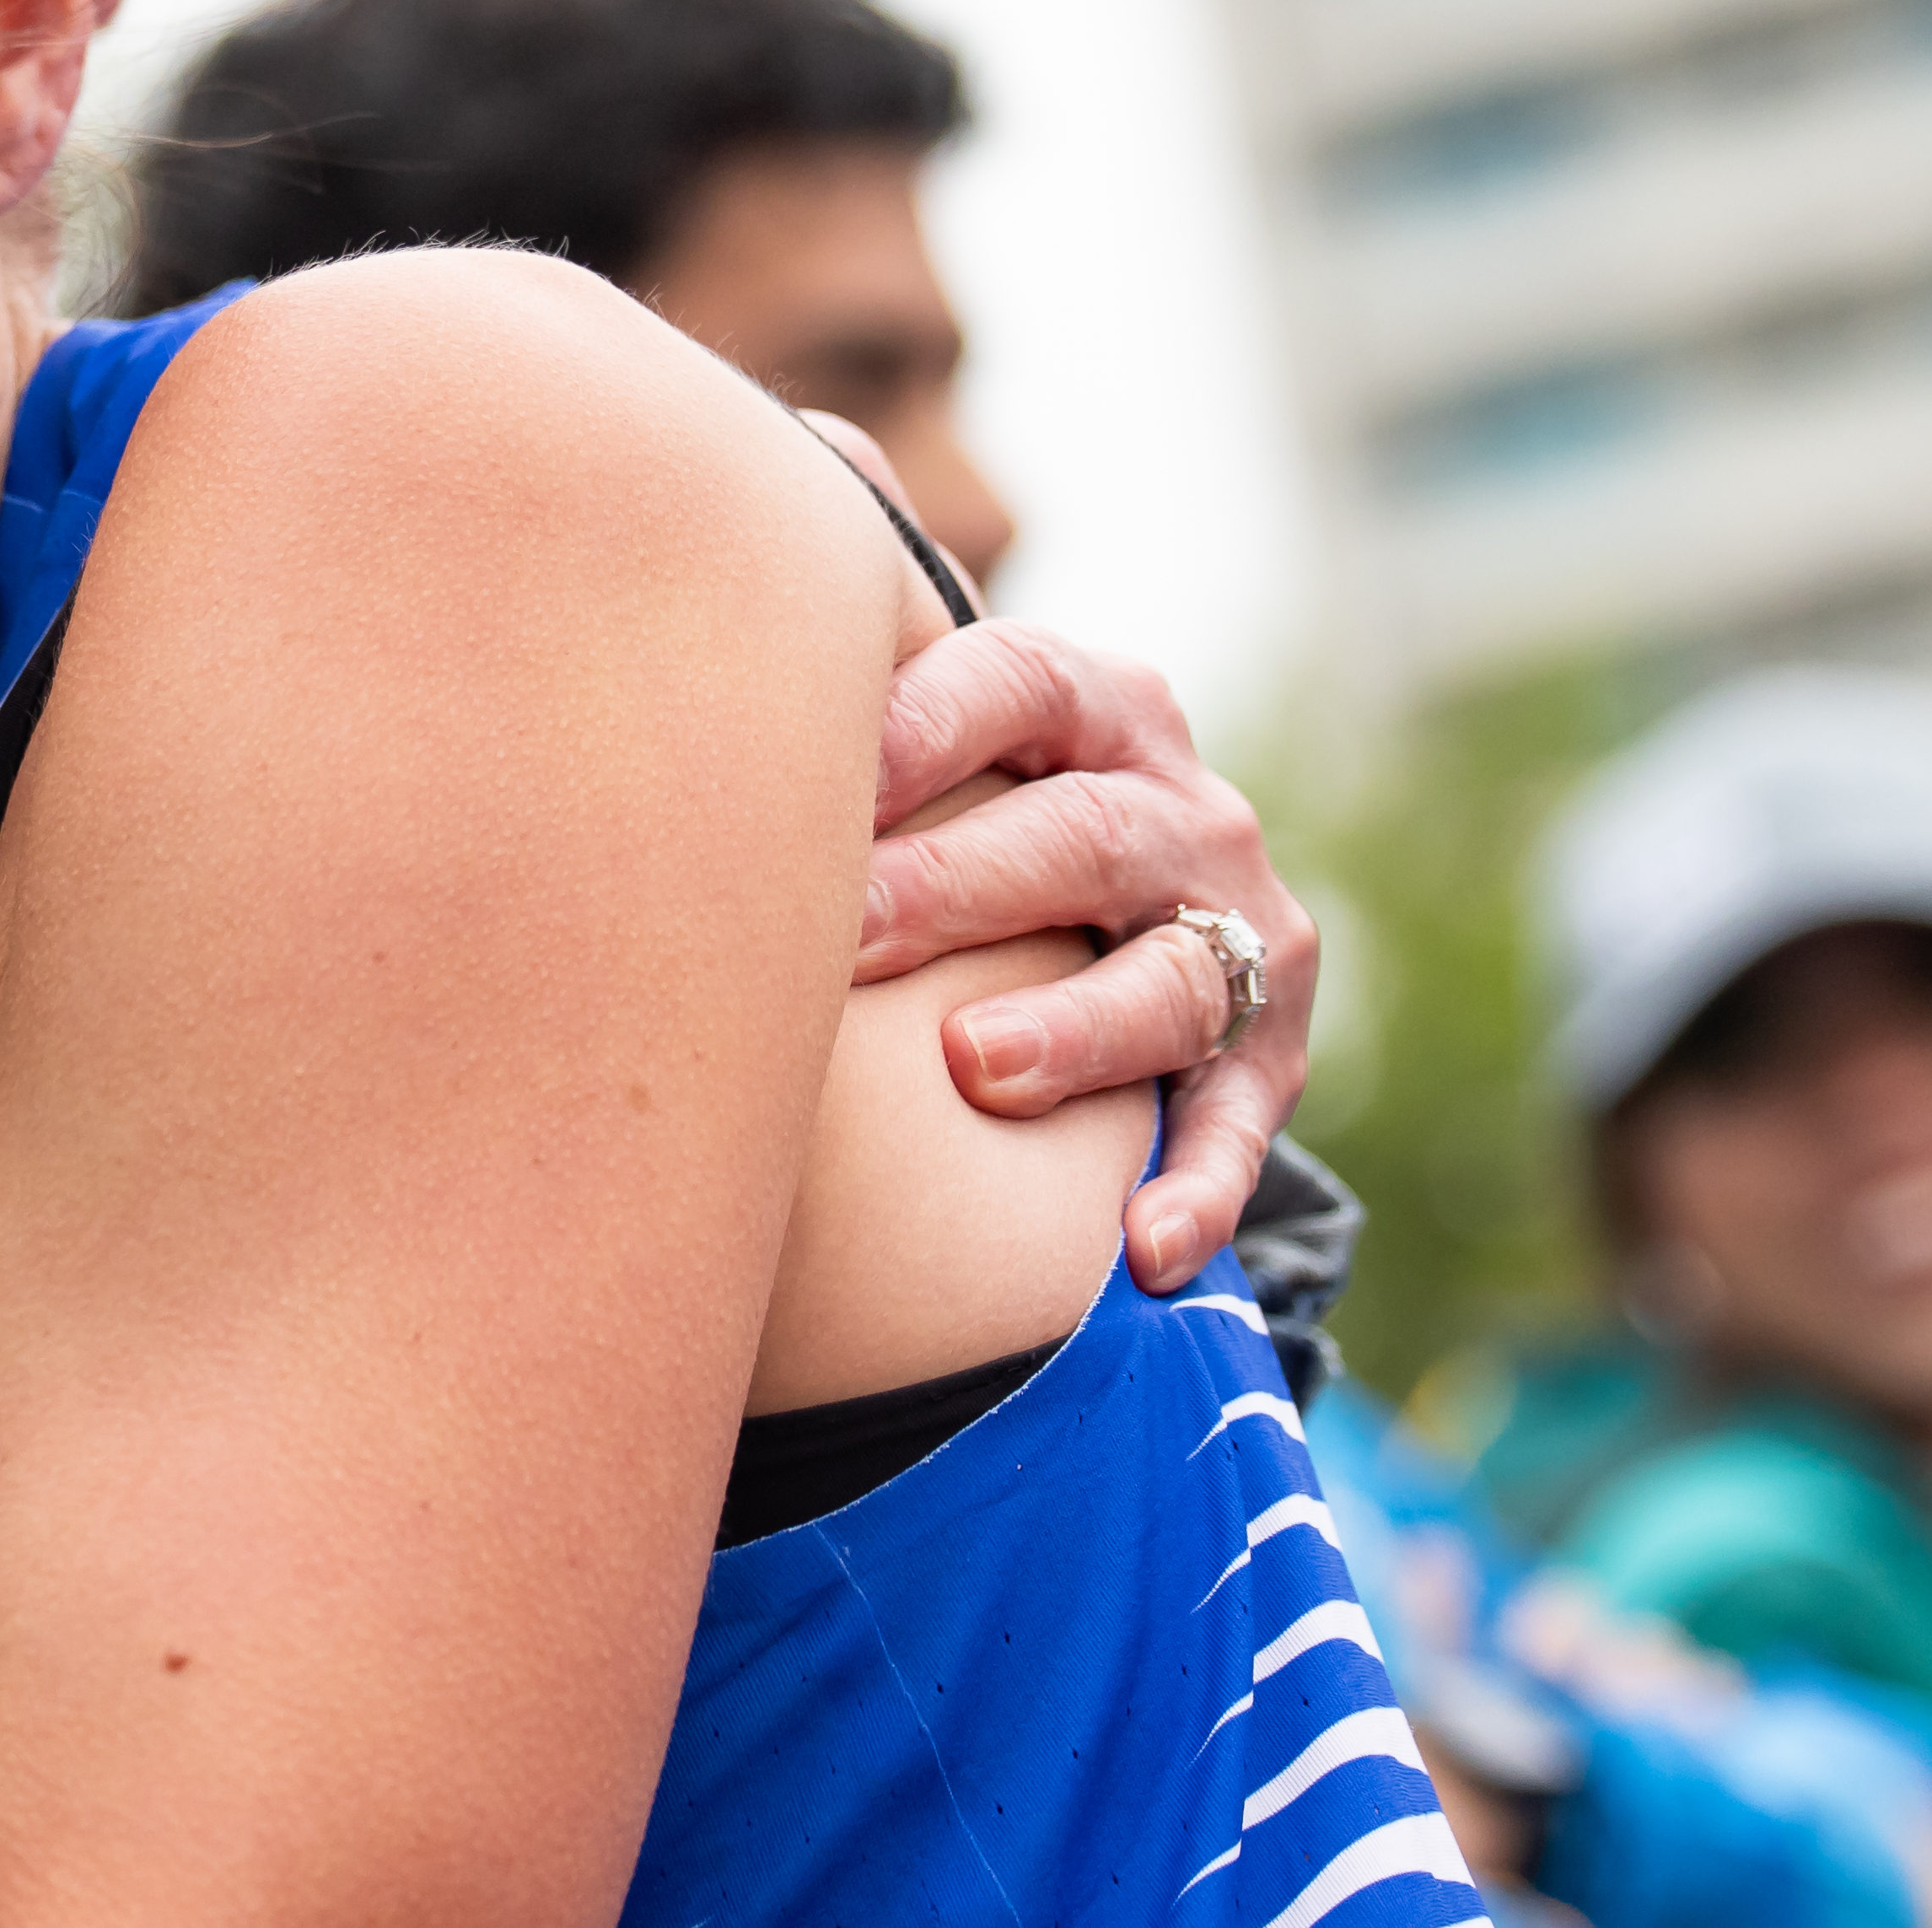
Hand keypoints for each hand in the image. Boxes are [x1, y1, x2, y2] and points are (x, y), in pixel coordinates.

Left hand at [858, 620, 1318, 1291]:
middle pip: (1083, 836)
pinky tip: (1140, 1246)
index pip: (1019, 686)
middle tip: (845, 936)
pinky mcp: (1267, 1059)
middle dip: (960, 886)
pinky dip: (1200, 1187)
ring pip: (1171, 980)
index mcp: (1098, 711)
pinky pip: (1238, 1126)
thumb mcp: (948, 756)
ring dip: (1077, 1028)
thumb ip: (856, 745)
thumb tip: (664, 764)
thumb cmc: (971, 818)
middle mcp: (1183, 811)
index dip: (925, 726)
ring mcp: (1235, 934)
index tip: (821, 782)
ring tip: (973, 1068)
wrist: (1130, 908)